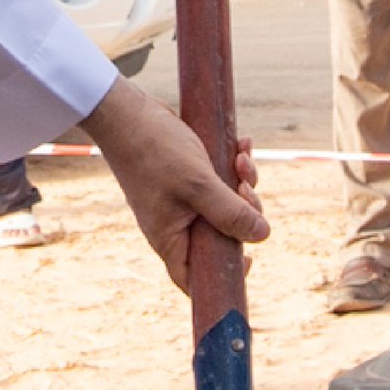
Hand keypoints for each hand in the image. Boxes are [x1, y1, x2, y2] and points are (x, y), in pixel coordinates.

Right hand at [77, 78, 266, 290]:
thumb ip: (230, 212)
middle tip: (244, 189)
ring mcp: (180, 199)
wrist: (127, 112)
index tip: (247, 259)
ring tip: (241, 157)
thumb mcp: (198, 184)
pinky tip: (240, 143)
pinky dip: (233, 165)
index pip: (193, 278)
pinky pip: (219, 180)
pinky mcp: (185, 176)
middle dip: (242, 213)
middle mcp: (174, 222)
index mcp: (170, 237)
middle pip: (220, 235)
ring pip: (224, 204)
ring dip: (241, 182)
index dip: (221, 276)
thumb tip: (262, 235)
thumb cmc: (155, 151)